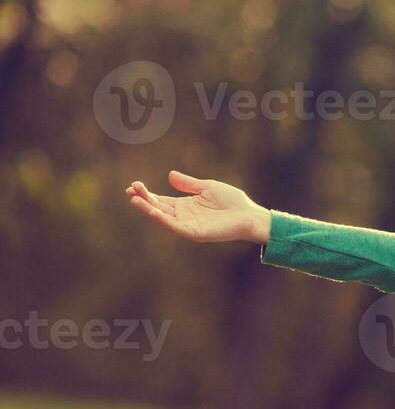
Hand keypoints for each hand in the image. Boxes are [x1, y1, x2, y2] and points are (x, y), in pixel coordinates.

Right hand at [125, 171, 270, 243]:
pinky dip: (163, 220)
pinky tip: (153, 211)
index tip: (134, 185)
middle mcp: (184, 216)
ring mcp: (188, 225)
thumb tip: (169, 175)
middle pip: (158, 208)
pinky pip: (176, 227)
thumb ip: (188, 184)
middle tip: (131, 190)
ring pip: (163, 218)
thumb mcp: (207, 187)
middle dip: (144, 199)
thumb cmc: (232, 201)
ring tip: (135, 200)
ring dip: (149, 209)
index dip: (146, 194)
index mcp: (185, 206)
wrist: (249, 214)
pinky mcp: (195, 233)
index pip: (160, 200)